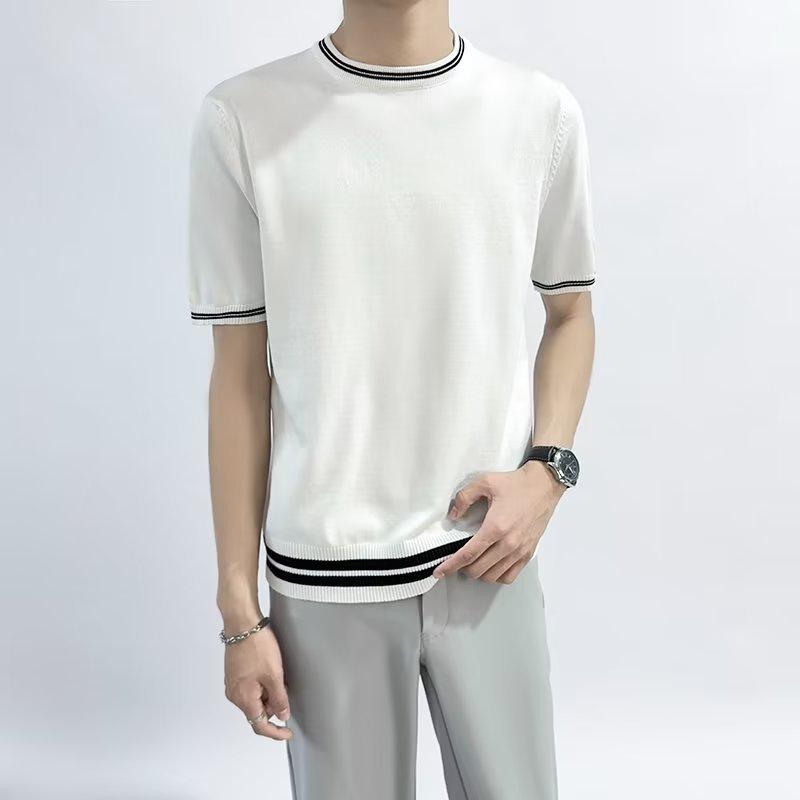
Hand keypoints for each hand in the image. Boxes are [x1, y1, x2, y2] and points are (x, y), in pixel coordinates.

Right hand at [224, 624, 292, 740]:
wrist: (242, 624)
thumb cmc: (257, 646)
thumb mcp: (274, 674)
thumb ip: (279, 699)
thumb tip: (282, 715)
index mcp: (243, 698)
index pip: (259, 725)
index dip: (275, 732)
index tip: (287, 732)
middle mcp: (234, 694)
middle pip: (256, 711)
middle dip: (272, 704)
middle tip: (284, 686)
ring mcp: (232, 683)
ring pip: (254, 698)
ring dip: (267, 692)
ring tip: (276, 673)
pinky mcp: (234, 673)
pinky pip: (250, 687)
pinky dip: (261, 684)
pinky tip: (269, 669)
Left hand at [433, 461, 565, 583]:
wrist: (544, 485)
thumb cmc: (515, 484)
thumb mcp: (485, 482)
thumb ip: (464, 497)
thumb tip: (453, 515)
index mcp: (495, 527)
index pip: (468, 554)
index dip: (450, 565)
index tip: (439, 572)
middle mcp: (508, 543)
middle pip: (478, 569)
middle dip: (462, 568)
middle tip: (457, 561)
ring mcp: (520, 550)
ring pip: (493, 576)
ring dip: (479, 573)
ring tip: (473, 563)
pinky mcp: (528, 552)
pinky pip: (510, 576)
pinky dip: (497, 576)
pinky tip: (491, 567)